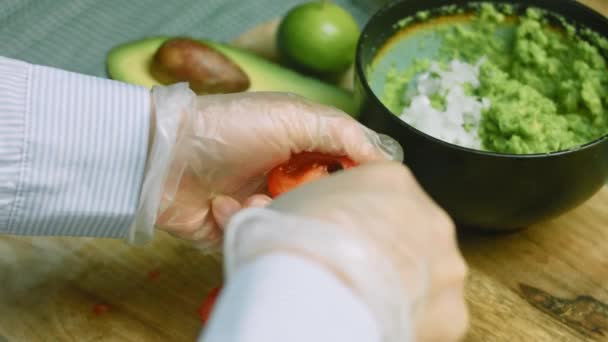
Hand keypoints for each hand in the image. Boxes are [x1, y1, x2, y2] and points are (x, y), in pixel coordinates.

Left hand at [133, 83, 400, 246]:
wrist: (166, 156)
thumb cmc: (231, 128)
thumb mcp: (294, 116)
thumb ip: (344, 133)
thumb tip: (385, 159)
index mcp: (303, 147)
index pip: (345, 170)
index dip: (353, 181)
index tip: (359, 190)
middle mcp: (286, 177)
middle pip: (321, 204)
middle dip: (307, 202)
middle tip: (289, 190)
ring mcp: (262, 204)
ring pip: (290, 225)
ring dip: (268, 211)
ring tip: (247, 198)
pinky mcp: (239, 228)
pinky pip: (257, 238)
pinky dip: (238, 221)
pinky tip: (220, 204)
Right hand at [224, 162, 467, 340]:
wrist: (312, 290)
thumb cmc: (295, 243)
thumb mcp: (287, 208)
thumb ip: (299, 205)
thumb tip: (255, 209)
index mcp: (391, 179)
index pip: (380, 189)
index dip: (356, 213)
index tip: (342, 233)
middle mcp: (430, 214)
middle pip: (407, 229)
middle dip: (383, 246)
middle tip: (350, 268)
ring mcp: (446, 261)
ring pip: (425, 270)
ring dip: (400, 280)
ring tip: (362, 297)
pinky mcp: (452, 307)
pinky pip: (432, 310)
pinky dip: (410, 316)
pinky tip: (379, 318)